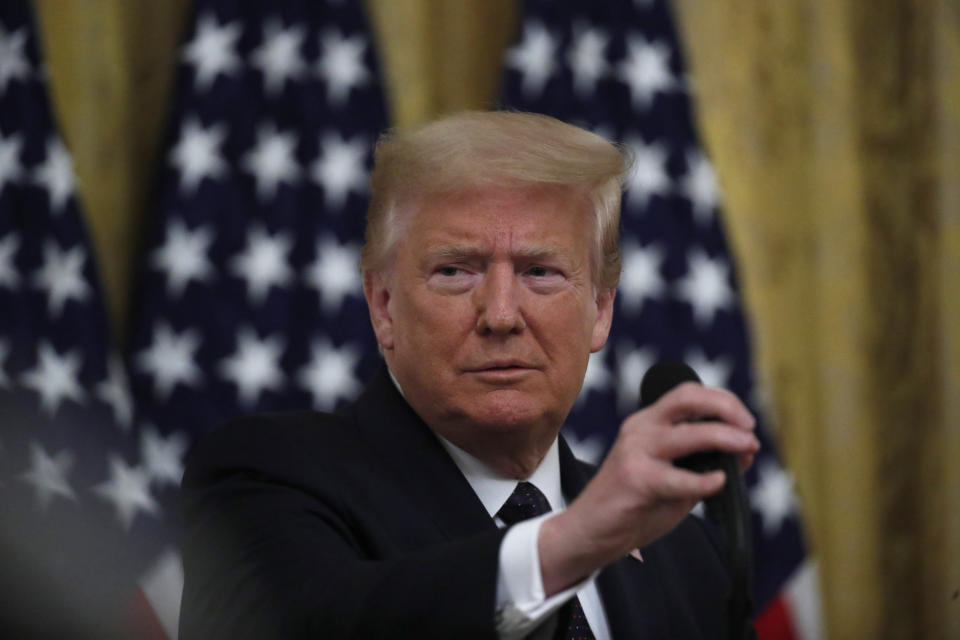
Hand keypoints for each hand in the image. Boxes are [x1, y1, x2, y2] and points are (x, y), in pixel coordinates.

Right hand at [538, 382, 758, 594]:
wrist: (591, 532)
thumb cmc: (633, 505)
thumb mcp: (673, 478)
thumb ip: (704, 463)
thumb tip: (746, 451)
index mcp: (648, 423)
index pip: (689, 395)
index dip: (724, 401)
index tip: (746, 423)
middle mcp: (640, 429)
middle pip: (687, 398)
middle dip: (726, 407)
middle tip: (749, 429)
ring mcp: (636, 452)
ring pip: (688, 434)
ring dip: (725, 438)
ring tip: (747, 448)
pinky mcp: (636, 479)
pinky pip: (678, 478)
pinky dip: (704, 480)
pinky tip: (719, 482)